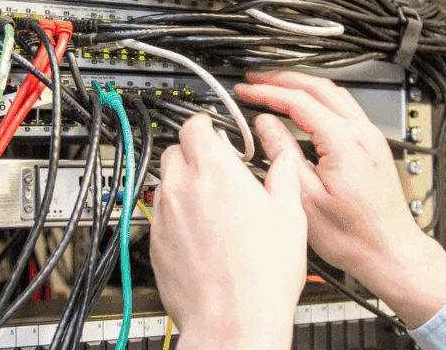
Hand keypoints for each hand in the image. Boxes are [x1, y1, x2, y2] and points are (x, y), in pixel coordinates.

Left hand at [150, 114, 307, 349]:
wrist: (232, 321)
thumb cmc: (261, 275)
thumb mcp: (290, 216)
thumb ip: (283, 176)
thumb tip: (284, 156)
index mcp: (215, 172)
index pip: (194, 126)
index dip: (205, 123)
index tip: (214, 129)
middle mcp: (182, 189)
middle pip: (174, 150)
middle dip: (193, 153)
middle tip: (216, 168)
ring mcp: (164, 217)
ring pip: (165, 183)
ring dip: (183, 184)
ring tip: (210, 204)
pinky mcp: (155, 244)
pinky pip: (160, 216)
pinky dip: (175, 216)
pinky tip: (201, 234)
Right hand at [236, 71, 445, 328]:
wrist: (390, 252)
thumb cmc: (355, 236)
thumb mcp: (307, 199)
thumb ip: (284, 155)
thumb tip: (266, 125)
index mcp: (345, 143)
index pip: (299, 101)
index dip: (267, 92)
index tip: (246, 91)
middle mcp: (363, 134)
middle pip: (319, 87)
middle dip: (283, 79)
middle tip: (256, 80)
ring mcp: (372, 137)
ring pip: (335, 93)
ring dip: (303, 85)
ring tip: (276, 87)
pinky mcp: (374, 146)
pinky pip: (345, 107)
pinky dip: (320, 99)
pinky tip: (307, 108)